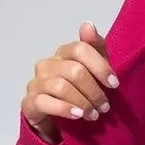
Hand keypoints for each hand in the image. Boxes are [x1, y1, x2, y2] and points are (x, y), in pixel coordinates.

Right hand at [20, 21, 119, 139]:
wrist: (55, 119)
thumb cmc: (79, 92)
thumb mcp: (94, 71)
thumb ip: (95, 49)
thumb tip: (88, 24)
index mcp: (64, 53)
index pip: (80, 49)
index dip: (100, 66)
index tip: (114, 84)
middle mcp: (48, 64)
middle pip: (74, 71)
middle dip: (94, 91)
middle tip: (105, 107)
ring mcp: (37, 82)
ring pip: (61, 87)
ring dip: (83, 103)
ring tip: (94, 115)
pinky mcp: (29, 102)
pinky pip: (45, 102)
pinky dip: (64, 109)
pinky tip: (78, 115)